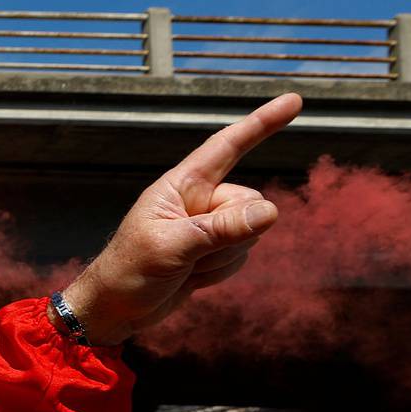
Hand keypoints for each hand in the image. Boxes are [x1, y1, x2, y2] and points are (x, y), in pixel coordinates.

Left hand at [61, 94, 301, 344]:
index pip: (228, 147)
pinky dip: (220, 272)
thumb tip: (270, 211)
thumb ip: (220, 230)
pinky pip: (241, 255)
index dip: (262, 124)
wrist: (115, 310)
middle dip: (231, 234)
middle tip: (190, 254)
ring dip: (222, 258)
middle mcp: (198, 200)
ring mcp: (207, 227)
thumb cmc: (128, 271)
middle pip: (249, 202)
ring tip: (184, 268)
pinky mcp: (212, 251)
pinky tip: (192, 278)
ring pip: (250, 233)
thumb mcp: (172, 248)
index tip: (295, 101)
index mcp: (181, 186)